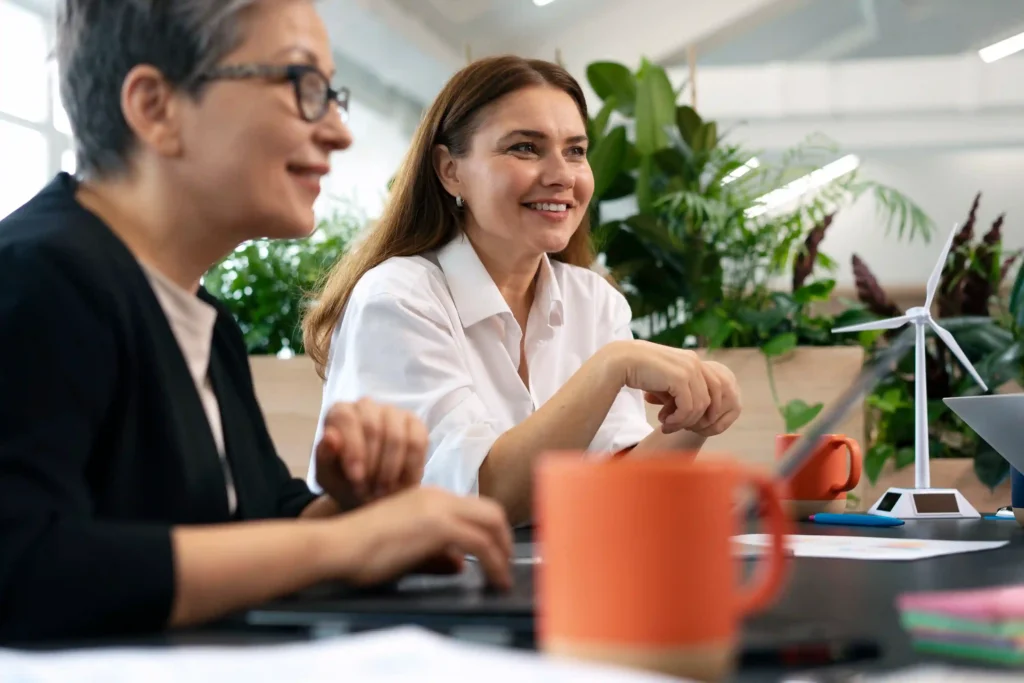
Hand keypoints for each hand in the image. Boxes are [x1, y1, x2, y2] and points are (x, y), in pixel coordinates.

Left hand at [315, 398, 427, 505]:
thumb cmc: (346, 483)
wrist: (371, 497)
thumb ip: (325, 457)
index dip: (352, 448)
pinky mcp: (416, 424)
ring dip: (390, 469)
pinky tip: (403, 485)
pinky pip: (417, 442)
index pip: (346, 418)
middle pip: (372, 427)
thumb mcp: (329, 478)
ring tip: (383, 490)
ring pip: (395, 436)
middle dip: (371, 464)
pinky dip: (410, 468)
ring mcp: (393, 413)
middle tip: (369, 490)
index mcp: (339, 413)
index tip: (356, 477)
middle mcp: (366, 406)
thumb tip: (330, 435)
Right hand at [334, 487, 513, 589]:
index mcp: (427, 496)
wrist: (338, 545)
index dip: (491, 531)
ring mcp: (439, 508)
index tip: (496, 553)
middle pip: (491, 510)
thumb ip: (435, 554)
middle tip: (506, 564)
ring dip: (504, 551)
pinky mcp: (439, 526)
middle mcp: (437, 496)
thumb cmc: (360, 550)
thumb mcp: (404, 548)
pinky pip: (482, 543)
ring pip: (492, 522)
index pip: (473, 508)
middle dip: (505, 538)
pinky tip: (495, 579)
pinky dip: (495, 562)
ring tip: (503, 576)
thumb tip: (462, 565)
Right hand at [641, 359, 740, 436]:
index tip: (685, 421)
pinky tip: (664, 421)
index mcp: (693, 361)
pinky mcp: (680, 378)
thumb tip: (691, 415)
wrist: (620, 361)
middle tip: (676, 427)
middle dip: (695, 418)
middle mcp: (695, 362)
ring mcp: (689, 369)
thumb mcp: (665, 382)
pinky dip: (678, 420)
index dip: (703, 409)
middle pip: (710, 400)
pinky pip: (688, 408)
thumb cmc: (639, 372)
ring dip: (684, 421)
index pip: (713, 390)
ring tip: (667, 426)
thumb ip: (680, 394)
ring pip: (699, 406)